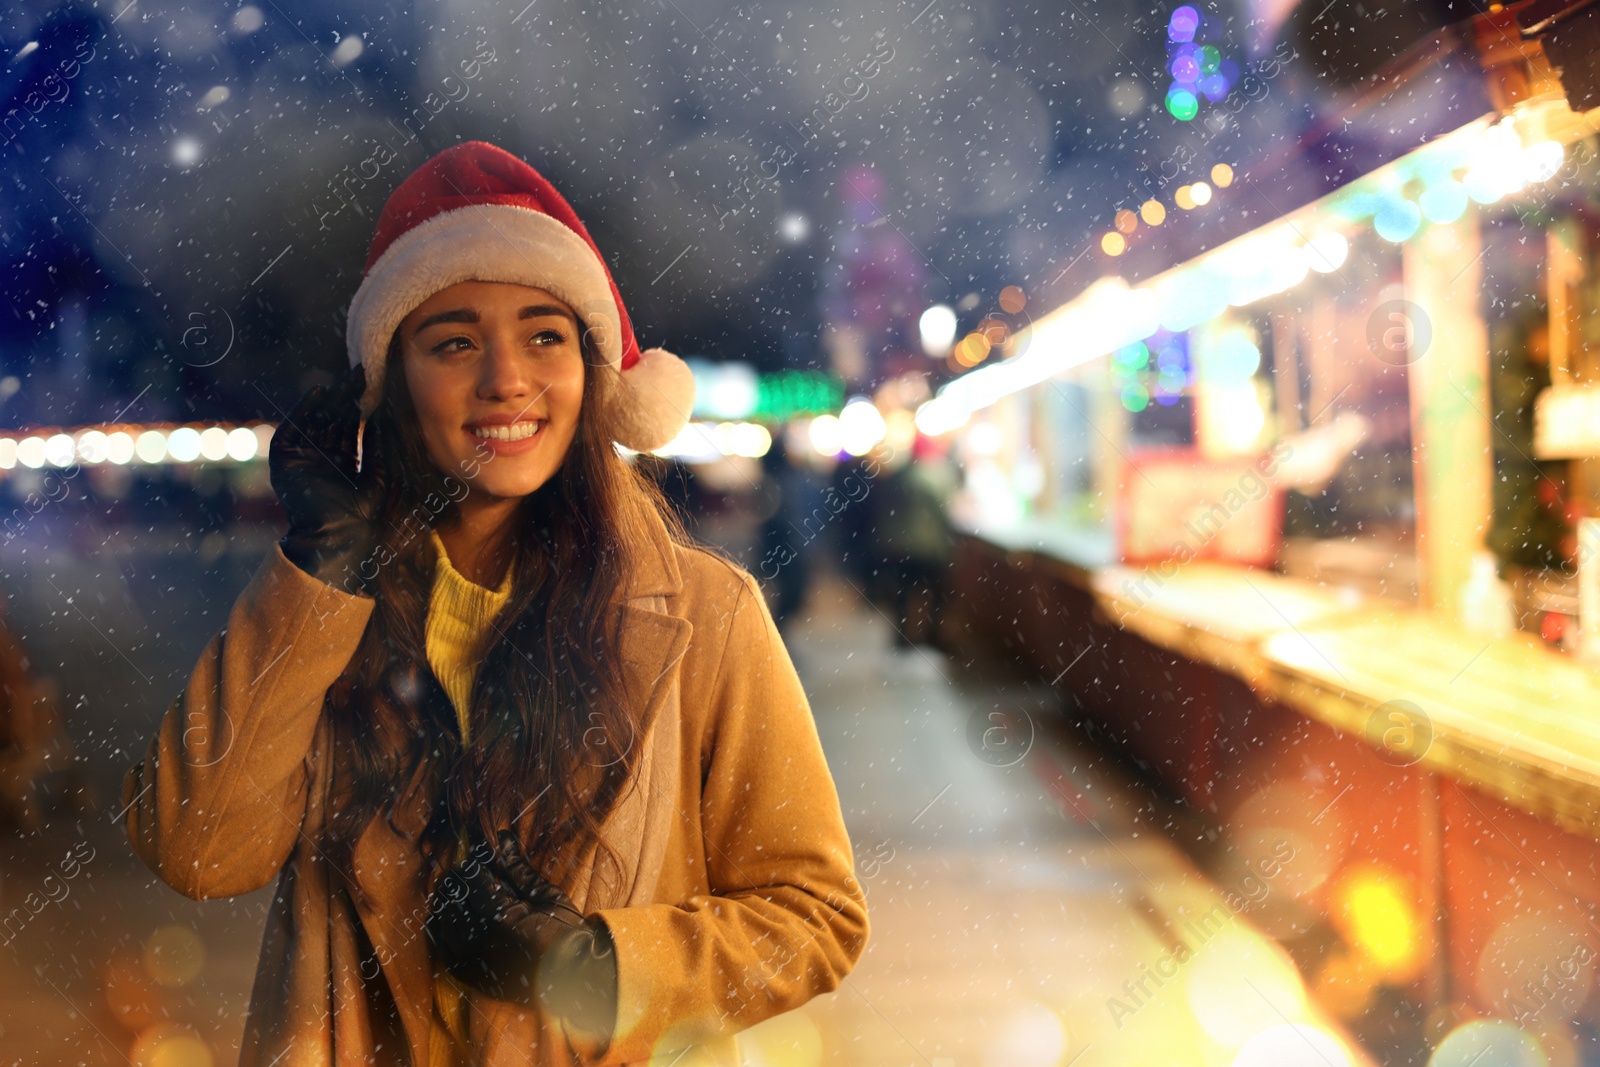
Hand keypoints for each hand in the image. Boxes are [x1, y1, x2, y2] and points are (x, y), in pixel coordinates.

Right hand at [268, 367, 384, 594]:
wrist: (340, 536)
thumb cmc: (363, 514)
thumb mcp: (377, 475)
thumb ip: (375, 449)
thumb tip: (378, 421)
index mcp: (340, 465)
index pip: (348, 430)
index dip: (358, 408)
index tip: (369, 386)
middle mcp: (320, 461)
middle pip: (331, 422)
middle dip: (344, 399)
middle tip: (359, 374)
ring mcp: (301, 461)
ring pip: (313, 422)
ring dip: (327, 400)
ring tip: (342, 379)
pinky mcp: (284, 463)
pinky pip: (292, 431)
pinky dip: (302, 411)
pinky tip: (318, 394)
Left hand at [426, 832, 616, 1036]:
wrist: (572, 978)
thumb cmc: (566, 933)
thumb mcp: (546, 895)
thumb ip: (518, 868)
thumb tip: (503, 838)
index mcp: (499, 916)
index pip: (472, 876)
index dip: (475, 860)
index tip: (480, 852)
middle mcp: (479, 938)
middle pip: (454, 895)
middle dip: (461, 878)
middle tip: (472, 869)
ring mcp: (470, 958)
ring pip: (444, 917)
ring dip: (451, 899)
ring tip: (463, 889)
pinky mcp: (467, 974)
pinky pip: (442, 945)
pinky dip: (442, 925)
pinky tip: (449, 913)